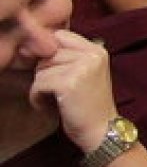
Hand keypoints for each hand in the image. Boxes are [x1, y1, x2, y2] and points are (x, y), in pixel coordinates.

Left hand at [28, 31, 118, 151]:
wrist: (102, 130)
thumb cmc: (88, 104)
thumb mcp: (82, 73)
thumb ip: (62, 57)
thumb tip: (25, 48)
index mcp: (97, 50)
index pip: (60, 36)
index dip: (49, 53)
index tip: (52, 72)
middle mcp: (92, 54)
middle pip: (47, 53)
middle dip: (44, 73)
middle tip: (56, 91)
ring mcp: (82, 67)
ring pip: (41, 68)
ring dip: (40, 87)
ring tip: (53, 99)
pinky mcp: (69, 83)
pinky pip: (39, 84)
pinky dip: (37, 98)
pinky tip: (49, 106)